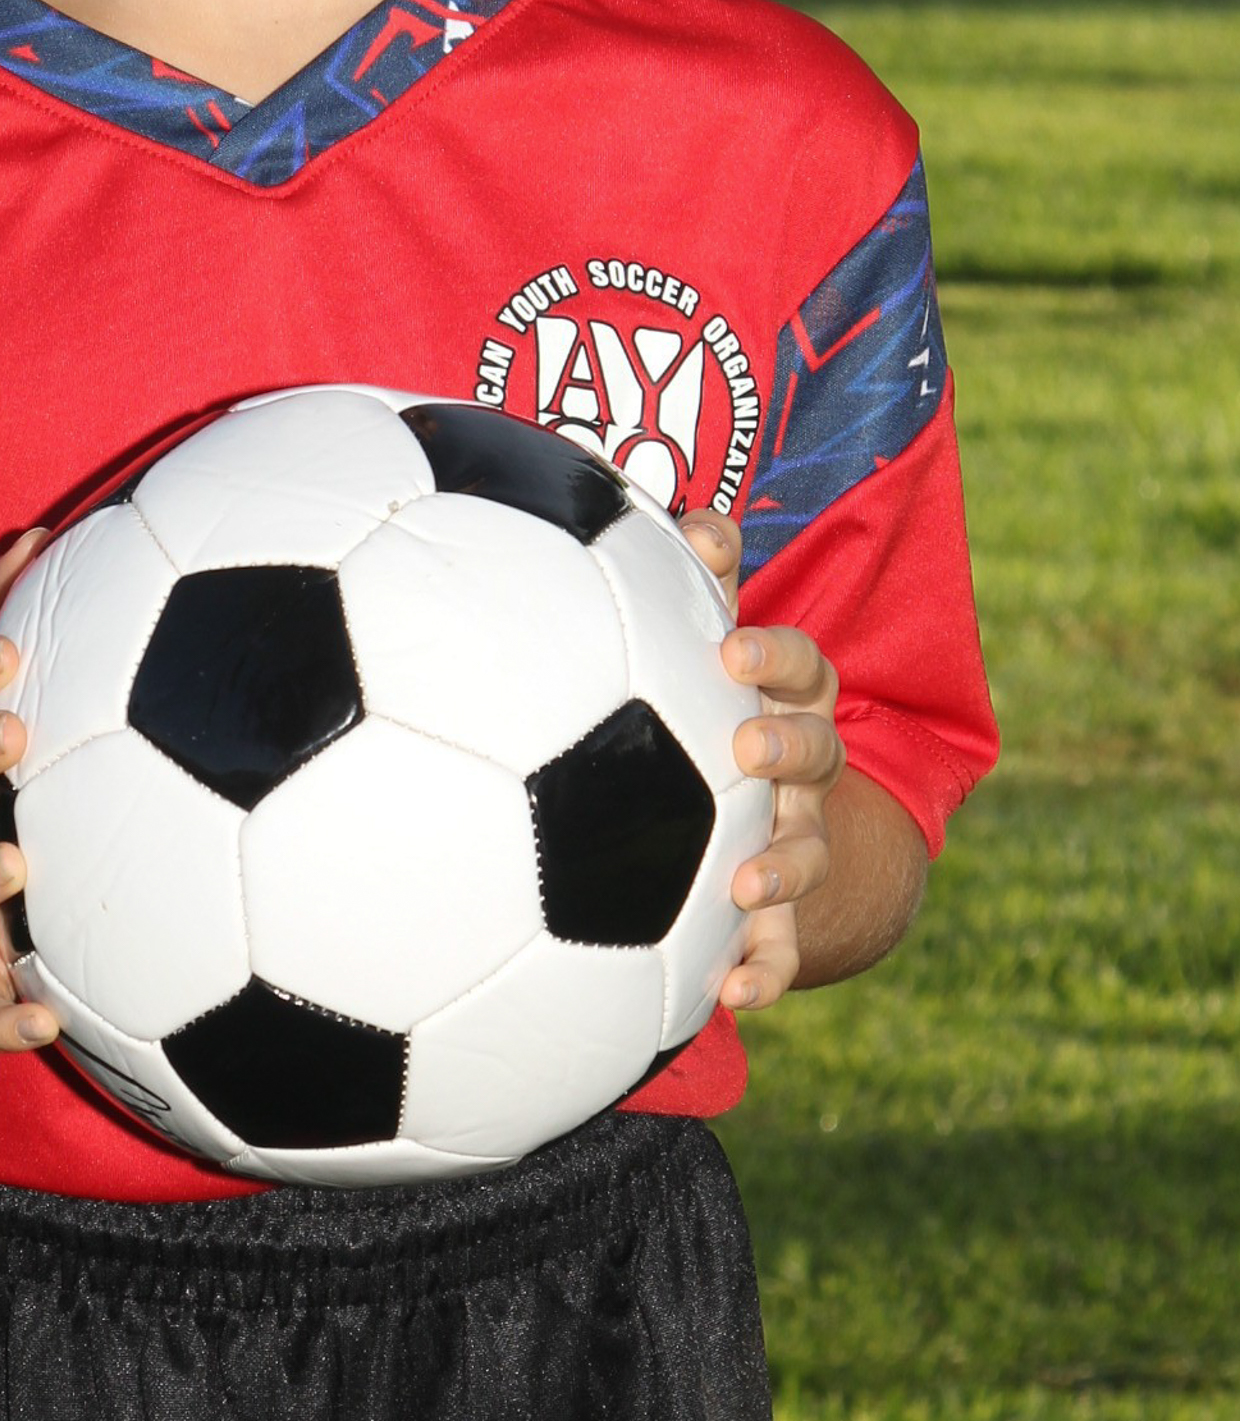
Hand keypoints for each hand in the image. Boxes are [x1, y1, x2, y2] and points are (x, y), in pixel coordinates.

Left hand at [679, 512, 844, 1013]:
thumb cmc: (711, 700)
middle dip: (787, 749)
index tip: (727, 646)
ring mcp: (795, 842)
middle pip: (816, 753)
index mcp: (786, 699)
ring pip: (804, 855)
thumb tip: (698, 518)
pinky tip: (731, 996)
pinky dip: (761, 973)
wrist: (759, 813)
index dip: (772, 654)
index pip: (799, 666)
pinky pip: (777, 949)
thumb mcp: (712, 638)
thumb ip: (703, 578)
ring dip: (780, 868)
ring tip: (742, 883)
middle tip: (745, 749)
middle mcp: (801, 770)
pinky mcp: (776, 914)